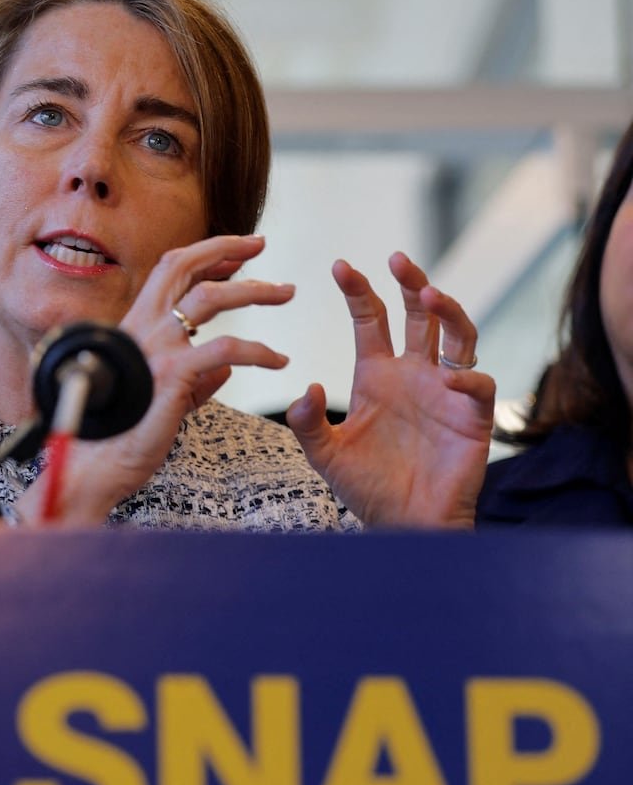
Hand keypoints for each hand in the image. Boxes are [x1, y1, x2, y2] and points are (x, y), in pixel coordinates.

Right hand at [21, 234, 293, 525]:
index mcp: (134, 327)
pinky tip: (278, 359)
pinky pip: (229, 349)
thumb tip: (226, 369)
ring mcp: (155, 348)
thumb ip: (193, 377)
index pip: (168, 273)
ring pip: (210, 297)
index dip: (204, 256)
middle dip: (226, 248)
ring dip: (254, 289)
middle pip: (183, 266)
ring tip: (285, 292)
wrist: (95, 463)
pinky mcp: (173, 374)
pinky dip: (261, 351)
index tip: (236, 256)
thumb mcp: (161, 396)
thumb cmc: (122, 433)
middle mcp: (141, 328)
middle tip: (260, 245)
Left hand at [286, 252, 494, 527]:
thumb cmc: (367, 488)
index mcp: (376, 375)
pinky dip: (469, 378)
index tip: (340, 265)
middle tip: (398, 258)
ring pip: (457, 336)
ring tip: (430, 295)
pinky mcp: (472, 417)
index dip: (358, 291)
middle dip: (411, 283)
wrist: (403, 525)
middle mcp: (413, 374)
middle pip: (417, 315)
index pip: (369, 320)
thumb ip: (308, 423)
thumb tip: (307, 386)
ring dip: (447, 312)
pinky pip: (477, 386)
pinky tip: (454, 380)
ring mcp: (446, 392)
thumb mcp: (325, 455)